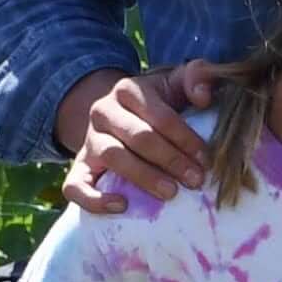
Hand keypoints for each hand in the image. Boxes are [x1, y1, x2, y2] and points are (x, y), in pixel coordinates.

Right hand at [60, 62, 228, 213]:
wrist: (121, 119)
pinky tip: (122, 206)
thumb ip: (197, 76)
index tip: (205, 159)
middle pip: (138, 136)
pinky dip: (95, 199)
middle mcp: (103, 111)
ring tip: (170, 193)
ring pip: (112, 156)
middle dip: (170, 159)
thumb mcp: (176, 85)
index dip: (184, 138)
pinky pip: (75, 185)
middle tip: (195, 180)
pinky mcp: (78, 167)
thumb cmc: (158, 105)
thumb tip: (203, 95)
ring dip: (143, 176)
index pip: (159, 115)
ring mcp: (88, 139)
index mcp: (127, 89)